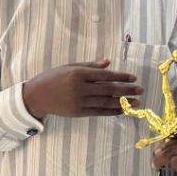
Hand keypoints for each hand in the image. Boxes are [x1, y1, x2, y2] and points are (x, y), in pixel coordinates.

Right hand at [22, 60, 142, 118]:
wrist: (36, 96)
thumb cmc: (53, 78)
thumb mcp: (70, 66)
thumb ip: (90, 65)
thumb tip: (108, 62)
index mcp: (78, 73)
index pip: (105, 75)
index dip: (121, 76)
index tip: (133, 77)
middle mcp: (80, 88)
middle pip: (109, 89)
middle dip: (127, 90)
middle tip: (141, 90)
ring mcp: (79, 102)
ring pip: (106, 102)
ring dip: (123, 102)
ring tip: (137, 102)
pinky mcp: (78, 113)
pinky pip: (99, 112)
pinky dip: (112, 111)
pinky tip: (122, 110)